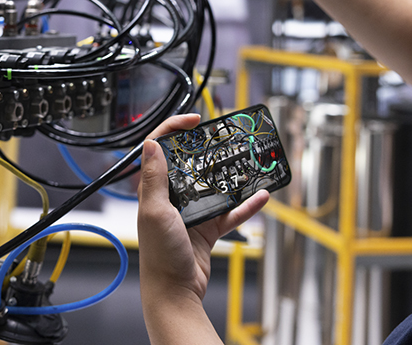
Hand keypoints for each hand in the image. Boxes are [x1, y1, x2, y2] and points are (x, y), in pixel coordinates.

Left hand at [137, 114, 268, 306]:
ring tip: (248, 161)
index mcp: (154, 189)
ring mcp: (191, 212)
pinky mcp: (208, 228)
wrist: (175, 292)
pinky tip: (261, 196)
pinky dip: (246, 205)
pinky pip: (230, 212)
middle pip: (192, 163)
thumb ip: (154, 178)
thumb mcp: (154, 211)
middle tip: (227, 137)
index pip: (161, 148)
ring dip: (232, 175)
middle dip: (210, 149)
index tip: (195, 120)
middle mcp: (172, 197)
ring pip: (215, 186)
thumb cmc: (159, 255)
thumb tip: (150, 143)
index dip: (175, 129)